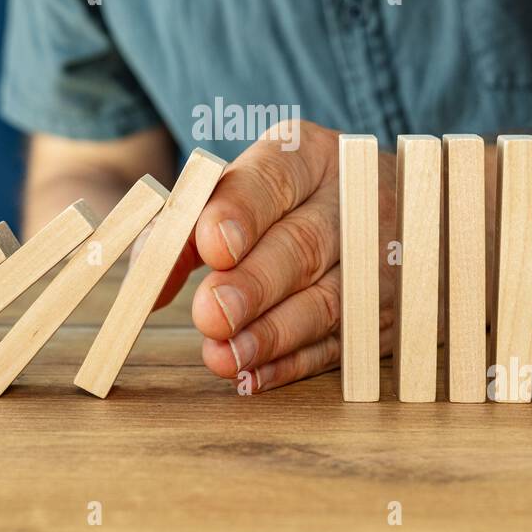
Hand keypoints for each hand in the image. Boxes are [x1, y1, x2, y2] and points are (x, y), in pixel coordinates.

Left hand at [184, 121, 396, 391]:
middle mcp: (355, 200)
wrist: (375, 211)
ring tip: (224, 355)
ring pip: (330, 299)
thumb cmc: (284, 202)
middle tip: (211, 312)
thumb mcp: (241, 191)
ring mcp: (379, 258)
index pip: (275, 177)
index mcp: (311, 156)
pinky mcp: (384, 312)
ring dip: (273, 333)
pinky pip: (342, 343)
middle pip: (307, 244)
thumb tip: (147, 279)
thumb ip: (187, 227)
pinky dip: (294, 363)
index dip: (243, 213)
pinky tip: (252, 375)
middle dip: (255, 283)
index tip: (212, 246)